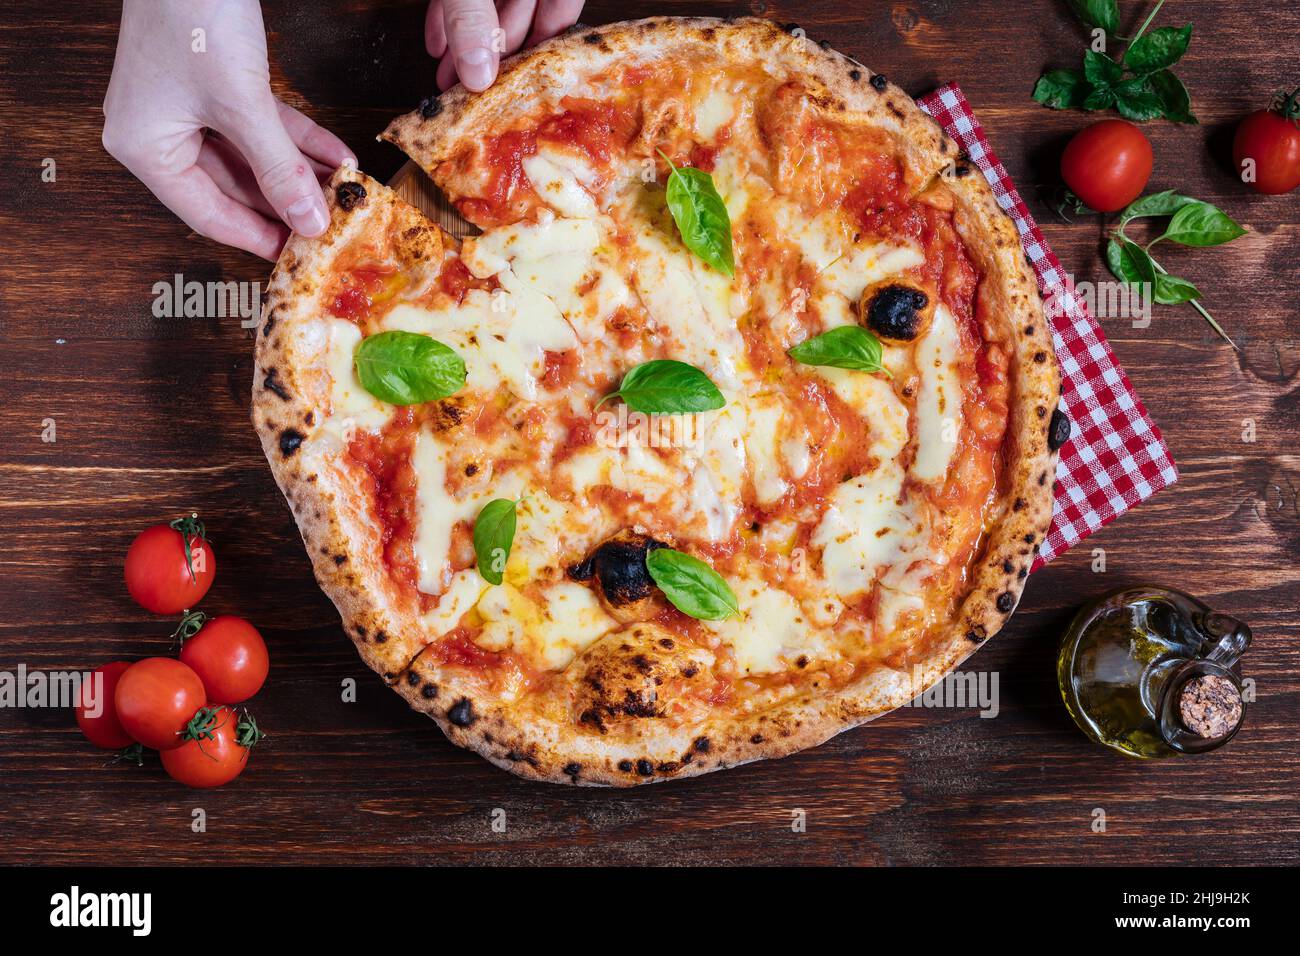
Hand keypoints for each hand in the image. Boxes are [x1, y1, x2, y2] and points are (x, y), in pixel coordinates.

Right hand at [102, 0, 354, 260]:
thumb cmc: (193, 14)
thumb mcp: (242, 104)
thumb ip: (278, 168)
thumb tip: (309, 220)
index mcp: (145, 147)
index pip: (207, 213)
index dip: (257, 237)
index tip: (297, 256)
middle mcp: (160, 132)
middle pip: (233, 188)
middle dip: (287, 203)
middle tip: (331, 226)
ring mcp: (187, 107)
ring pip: (252, 156)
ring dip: (300, 172)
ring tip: (346, 193)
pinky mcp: (213, 82)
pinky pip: (260, 124)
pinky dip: (297, 138)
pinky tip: (339, 155)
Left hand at [425, 0, 584, 91]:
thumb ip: (472, 17)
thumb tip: (477, 74)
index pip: (563, 7)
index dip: (550, 43)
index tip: (532, 81)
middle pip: (526, 13)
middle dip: (498, 54)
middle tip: (480, 90)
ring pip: (490, 6)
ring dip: (469, 43)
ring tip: (450, 79)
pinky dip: (449, 17)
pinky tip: (436, 46)